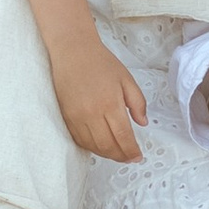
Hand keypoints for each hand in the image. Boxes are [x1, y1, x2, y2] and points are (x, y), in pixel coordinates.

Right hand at [51, 35, 148, 163]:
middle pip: (107, 146)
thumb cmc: (100, 62)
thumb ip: (138, 103)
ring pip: (93, 146)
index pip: (123, 136)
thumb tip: (142, 123)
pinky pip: (79, 140)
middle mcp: (92, 113)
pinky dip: (91, 147)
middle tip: (129, 157)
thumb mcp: (127, 79)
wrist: (72, 51)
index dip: (131, 151)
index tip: (138, 156)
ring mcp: (76, 117)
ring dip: (106, 154)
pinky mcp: (66, 117)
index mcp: (110, 103)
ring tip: (117, 153)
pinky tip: (100, 146)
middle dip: (120, 156)